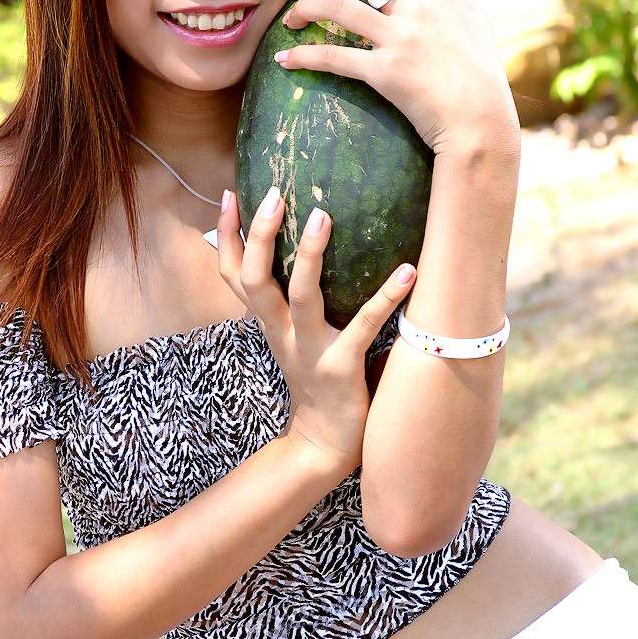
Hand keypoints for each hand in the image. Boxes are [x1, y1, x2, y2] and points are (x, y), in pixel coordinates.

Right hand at [217, 187, 415, 475]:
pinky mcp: (341, 369)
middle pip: (254, 280)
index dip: (229, 236)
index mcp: (269, 324)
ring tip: (322, 216)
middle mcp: (282, 333)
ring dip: (308, 256)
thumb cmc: (319, 381)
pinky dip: (385, 299)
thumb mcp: (296, 339)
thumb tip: (309, 252)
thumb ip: (296, 302)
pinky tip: (408, 272)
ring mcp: (310, 351)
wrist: (325, 445)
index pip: (235, 275)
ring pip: (300, 297)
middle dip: (258, 236)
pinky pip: (362, 328)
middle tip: (276, 193)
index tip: (231, 192)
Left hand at [280, 0, 520, 158]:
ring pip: (337, 8)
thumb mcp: (473, 19)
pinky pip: (334, 57)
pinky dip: (304, 56)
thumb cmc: (481, 75)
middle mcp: (416, 6)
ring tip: (289, 21)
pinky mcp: (386, 72)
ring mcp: (400, 38)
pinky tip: (286, 60)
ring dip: (304, 10)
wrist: (481, 121)